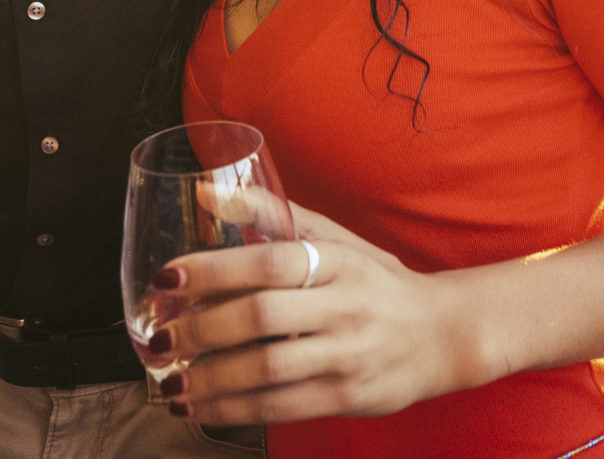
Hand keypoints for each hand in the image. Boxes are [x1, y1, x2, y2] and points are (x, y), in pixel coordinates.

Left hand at [149, 204, 482, 425]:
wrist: (443, 334)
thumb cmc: (375, 283)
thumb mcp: (335, 241)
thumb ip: (273, 216)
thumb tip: (207, 192)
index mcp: (338, 261)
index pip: (269, 261)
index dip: (214, 270)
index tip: (167, 279)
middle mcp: (346, 306)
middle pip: (262, 317)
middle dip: (201, 329)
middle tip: (160, 336)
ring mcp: (349, 355)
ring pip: (267, 369)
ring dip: (209, 379)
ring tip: (169, 380)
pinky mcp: (348, 396)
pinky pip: (281, 407)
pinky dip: (233, 410)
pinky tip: (200, 407)